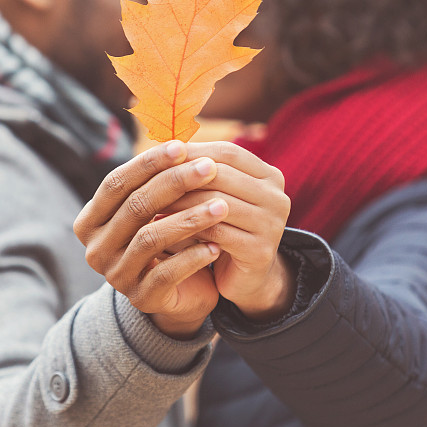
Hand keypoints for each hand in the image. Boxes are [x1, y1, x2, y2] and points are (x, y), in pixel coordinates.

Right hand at [73, 141, 227, 338]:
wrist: (177, 294)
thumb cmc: (165, 240)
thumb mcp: (153, 209)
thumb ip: (155, 181)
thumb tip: (179, 139)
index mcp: (90, 221)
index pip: (116, 183)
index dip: (148, 163)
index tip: (182, 146)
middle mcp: (95, 249)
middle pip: (135, 206)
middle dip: (175, 183)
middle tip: (209, 167)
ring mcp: (116, 276)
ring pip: (152, 237)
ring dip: (191, 218)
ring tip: (223, 205)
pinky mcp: (141, 298)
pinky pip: (168, 272)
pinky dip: (195, 256)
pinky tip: (218, 244)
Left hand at [163, 142, 294, 322]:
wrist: (246, 279)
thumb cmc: (224, 230)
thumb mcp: (216, 196)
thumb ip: (201, 172)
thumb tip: (163, 147)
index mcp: (270, 176)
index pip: (228, 153)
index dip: (193, 151)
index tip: (158, 156)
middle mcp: (277, 197)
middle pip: (222, 175)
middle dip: (182, 177)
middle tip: (149, 181)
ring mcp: (273, 224)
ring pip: (216, 203)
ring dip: (180, 203)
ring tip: (152, 205)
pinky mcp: (261, 250)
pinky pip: (216, 232)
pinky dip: (187, 229)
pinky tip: (164, 229)